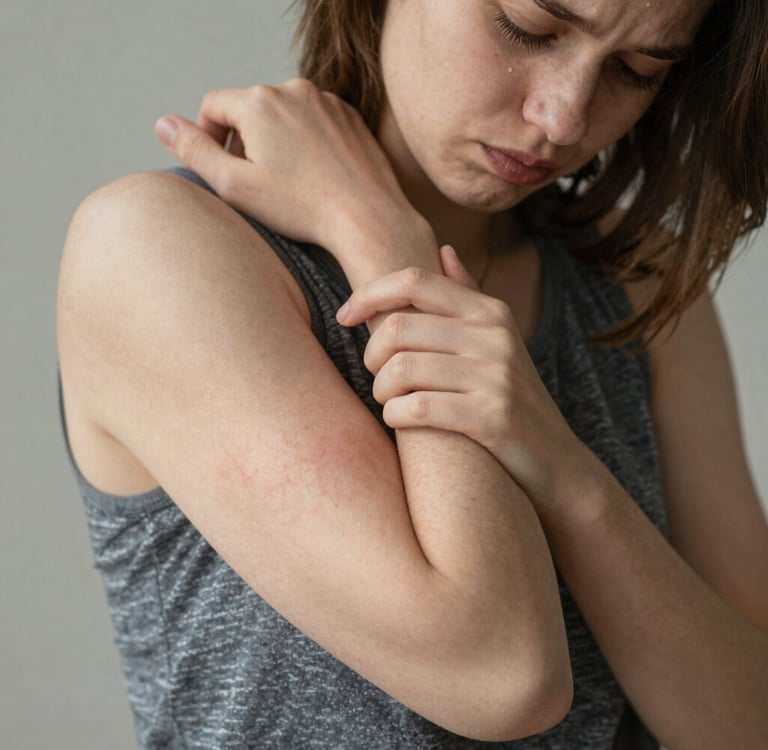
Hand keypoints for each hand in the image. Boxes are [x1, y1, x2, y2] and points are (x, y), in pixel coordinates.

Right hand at [155, 80, 437, 277]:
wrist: (367, 218)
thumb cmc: (302, 208)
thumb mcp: (235, 186)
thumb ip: (194, 150)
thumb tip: (164, 124)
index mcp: (259, 101)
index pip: (213, 106)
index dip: (210, 139)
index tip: (226, 172)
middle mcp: (293, 89)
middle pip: (249, 108)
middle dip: (245, 141)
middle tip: (258, 183)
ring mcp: (326, 100)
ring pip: (283, 114)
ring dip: (276, 140)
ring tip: (289, 182)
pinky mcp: (349, 115)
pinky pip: (314, 120)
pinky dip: (306, 141)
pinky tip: (315, 176)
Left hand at [337, 246, 589, 511]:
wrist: (556, 458)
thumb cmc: (510, 396)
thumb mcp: (496, 339)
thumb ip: (467, 295)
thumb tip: (443, 248)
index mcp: (489, 311)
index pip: (414, 280)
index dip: (368, 293)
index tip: (344, 316)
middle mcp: (494, 336)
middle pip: (398, 328)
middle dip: (371, 356)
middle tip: (376, 375)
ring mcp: (495, 376)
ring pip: (401, 369)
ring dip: (380, 390)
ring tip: (388, 400)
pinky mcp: (491, 417)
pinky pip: (418, 408)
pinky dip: (395, 415)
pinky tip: (399, 419)